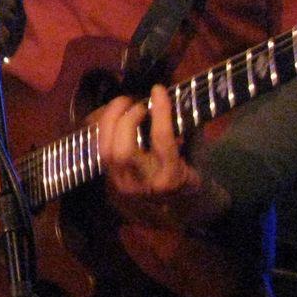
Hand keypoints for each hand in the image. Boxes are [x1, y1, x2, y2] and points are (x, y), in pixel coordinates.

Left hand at [98, 85, 228, 229]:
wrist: (178, 207)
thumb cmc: (190, 175)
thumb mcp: (196, 155)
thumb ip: (185, 130)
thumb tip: (169, 100)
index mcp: (171, 177)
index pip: (161, 140)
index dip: (159, 112)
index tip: (158, 89)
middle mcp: (143, 184)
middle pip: (123, 151)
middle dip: (126, 119)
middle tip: (137, 101)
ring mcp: (122, 184)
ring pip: (106, 151)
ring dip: (110, 120)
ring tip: (123, 103)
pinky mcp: (109, 180)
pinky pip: (101, 149)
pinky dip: (105, 129)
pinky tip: (114, 115)